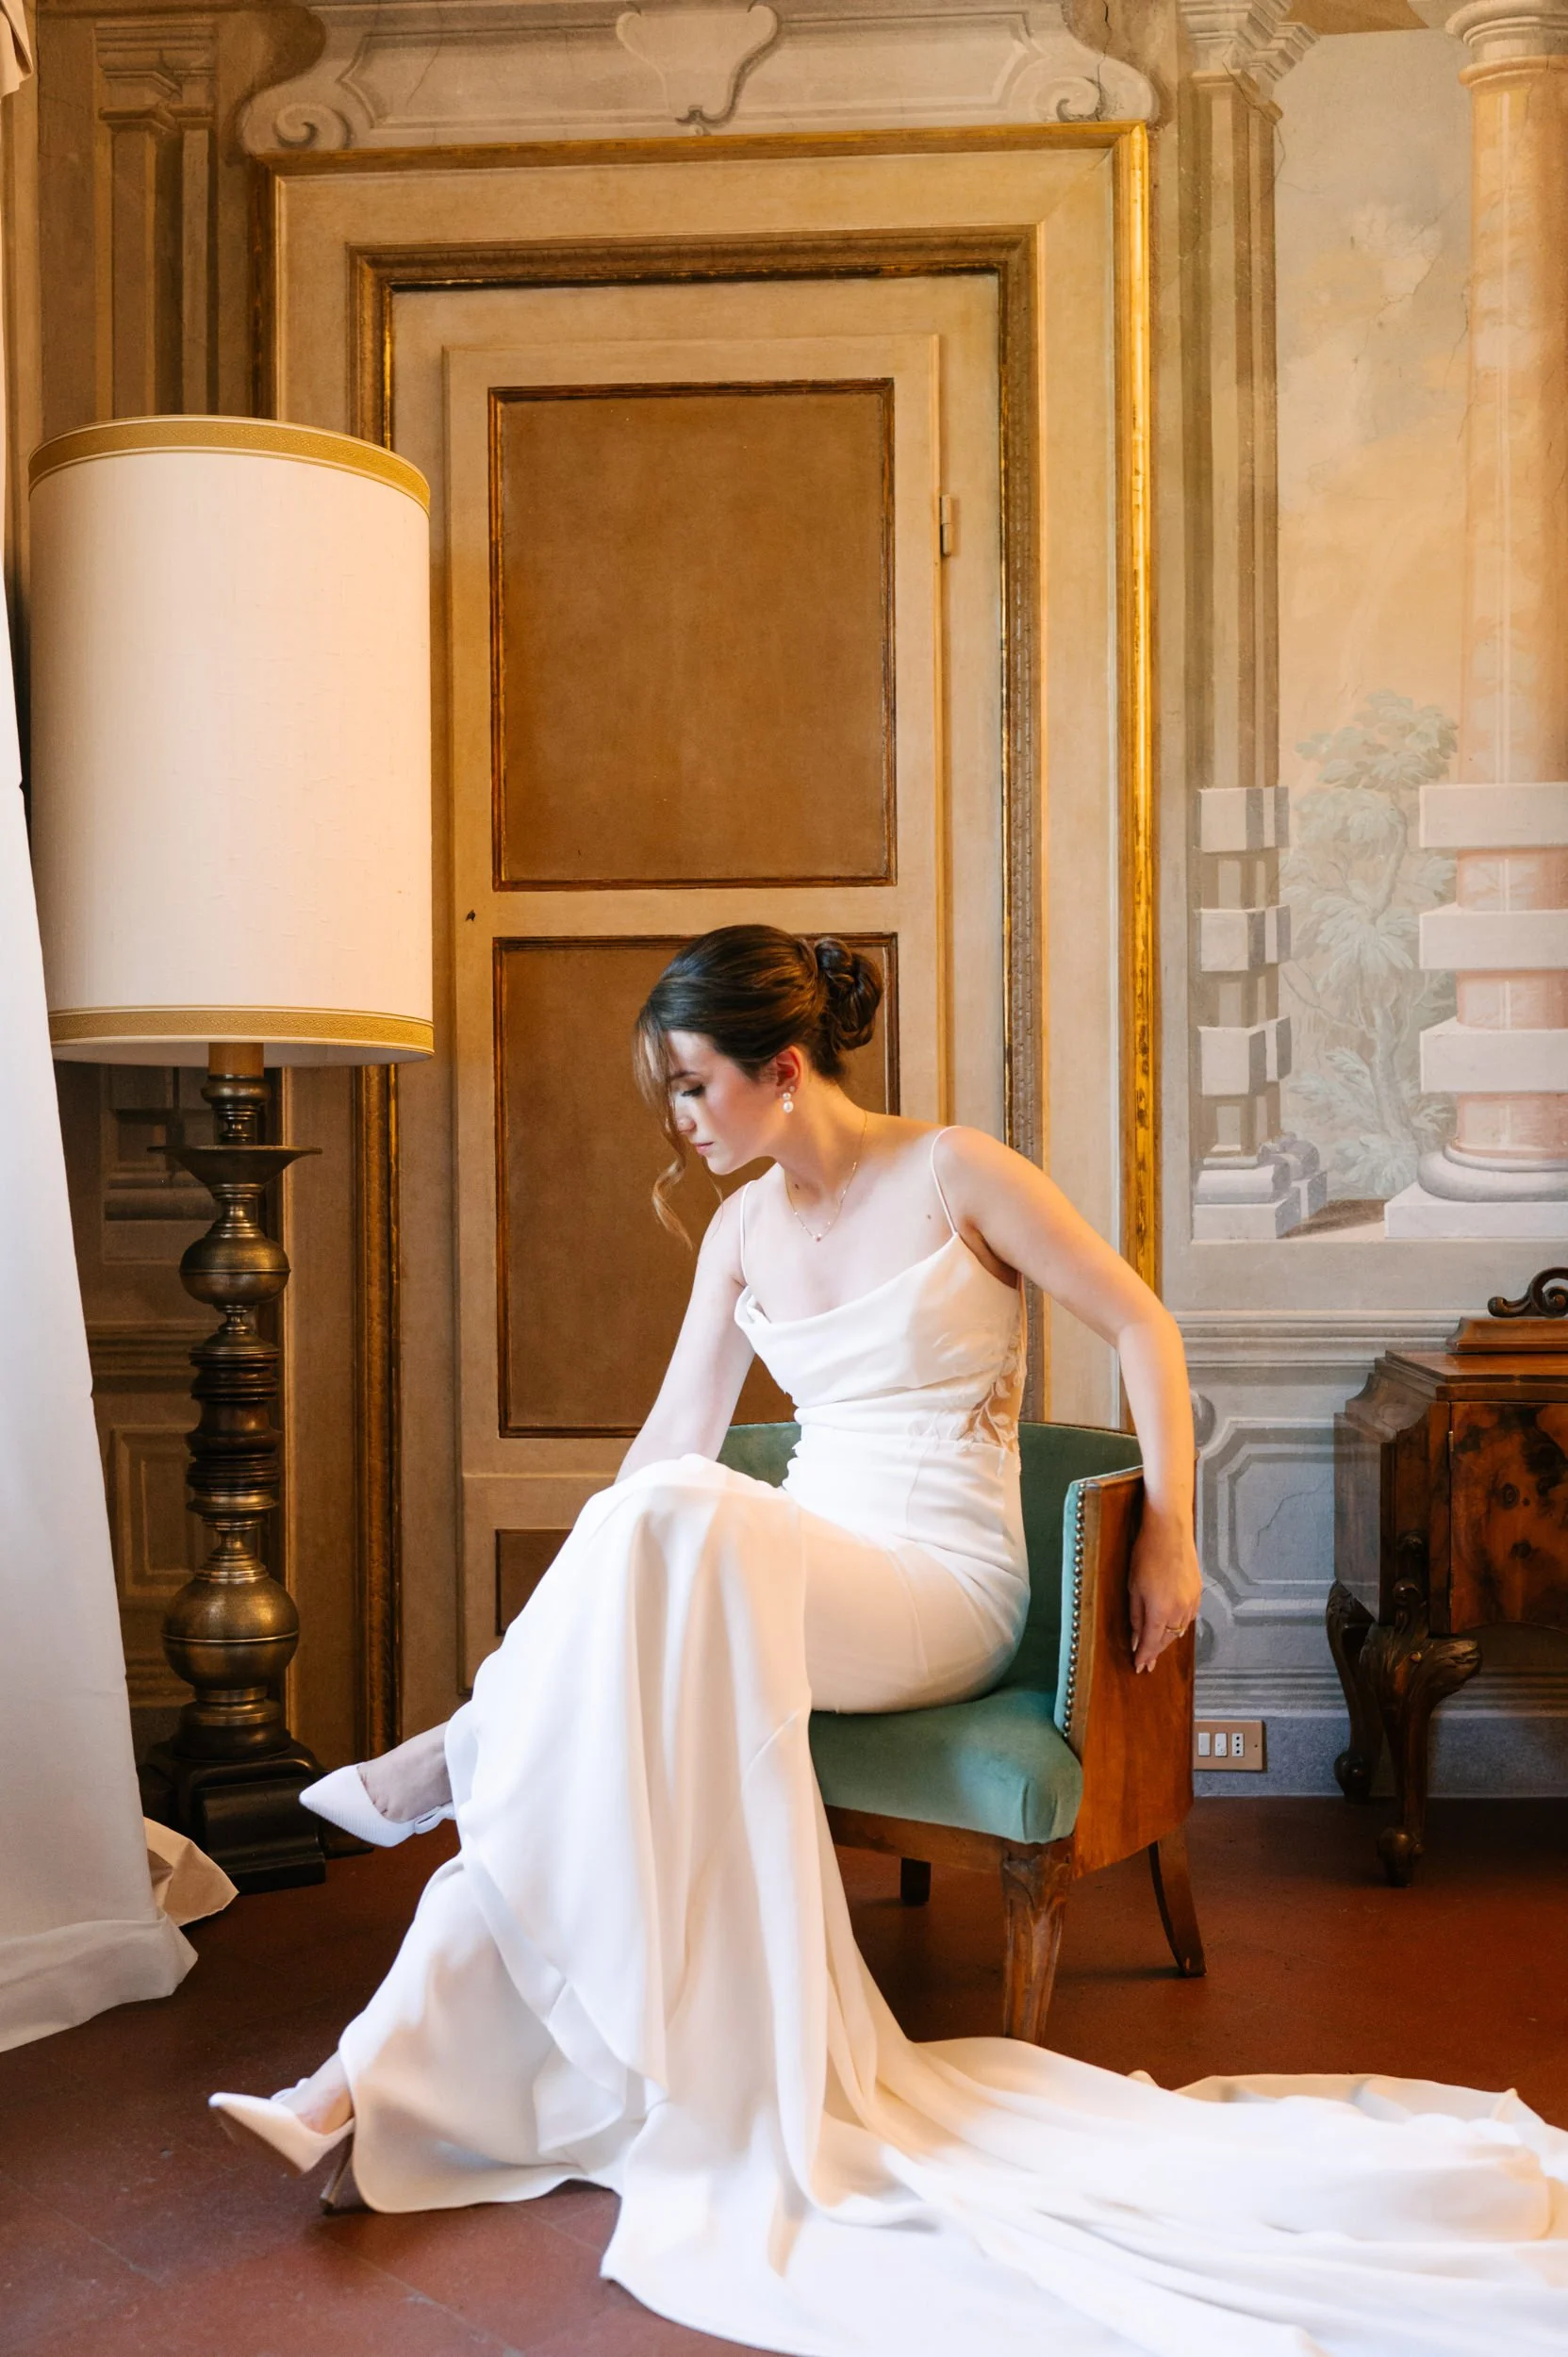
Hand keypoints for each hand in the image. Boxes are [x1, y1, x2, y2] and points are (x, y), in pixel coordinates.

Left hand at [1128, 1509, 1202, 1674]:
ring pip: (1178, 1631)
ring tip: (1156, 1647)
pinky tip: (1171, 1626)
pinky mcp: (1198, 1593)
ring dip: (1167, 1640)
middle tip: (1146, 1663)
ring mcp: (1191, 1603)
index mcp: (1160, 1611)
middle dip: (1155, 1652)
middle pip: (1167, 1640)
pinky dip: (1178, 1626)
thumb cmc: (1146, 1555)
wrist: (1170, 1531)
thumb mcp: (1133, 1587)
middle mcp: (1179, 1611)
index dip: (1144, 1656)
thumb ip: (1135, 1617)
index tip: (1138, 1667)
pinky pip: (1187, 1618)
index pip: (1151, 1643)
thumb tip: (1135, 1640)